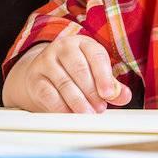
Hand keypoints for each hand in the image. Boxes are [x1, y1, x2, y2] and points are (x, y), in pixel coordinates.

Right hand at [3, 35, 130, 113]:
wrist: (43, 75)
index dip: (104, 76)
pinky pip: (48, 94)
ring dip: (78, 102)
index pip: (96, 55)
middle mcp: (62, 48)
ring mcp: (46, 61)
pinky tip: (71, 115)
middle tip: (100, 108)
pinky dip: (61, 107)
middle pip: (79, 69)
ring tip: (88, 114)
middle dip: (91, 91)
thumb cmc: (75, 74)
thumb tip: (122, 96)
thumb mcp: (96, 75)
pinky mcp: (35, 78)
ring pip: (64, 83)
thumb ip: (112, 86)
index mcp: (82, 43)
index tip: (110, 94)